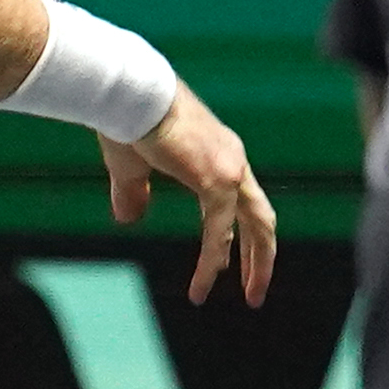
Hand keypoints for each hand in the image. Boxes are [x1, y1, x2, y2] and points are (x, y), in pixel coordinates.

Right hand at [98, 83, 276, 305]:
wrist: (126, 91)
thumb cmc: (126, 117)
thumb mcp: (132, 166)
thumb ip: (135, 192)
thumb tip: (129, 218)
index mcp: (219, 152)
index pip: (241, 201)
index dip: (240, 236)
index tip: (231, 266)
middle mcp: (232, 159)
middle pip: (260, 216)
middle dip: (262, 256)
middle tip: (256, 291)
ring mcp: (229, 168)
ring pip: (254, 226)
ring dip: (255, 265)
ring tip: (251, 297)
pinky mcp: (216, 179)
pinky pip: (219, 232)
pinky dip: (212, 261)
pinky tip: (202, 285)